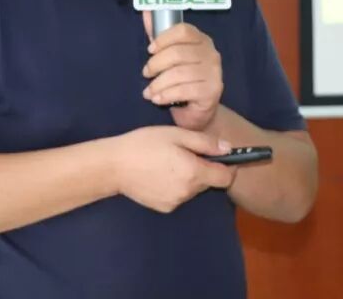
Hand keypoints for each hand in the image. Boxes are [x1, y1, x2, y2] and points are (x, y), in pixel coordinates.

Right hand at [111, 126, 236, 212]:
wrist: (114, 166)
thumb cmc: (144, 144)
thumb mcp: (176, 135)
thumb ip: (205, 143)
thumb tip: (228, 148)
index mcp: (193, 172)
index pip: (225, 178)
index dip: (228, 167)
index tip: (221, 158)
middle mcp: (187, 192)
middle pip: (208, 182)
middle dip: (203, 169)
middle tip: (184, 153)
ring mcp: (175, 202)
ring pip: (193, 189)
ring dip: (189, 177)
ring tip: (168, 163)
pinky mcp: (164, 208)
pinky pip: (179, 196)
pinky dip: (176, 186)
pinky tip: (159, 175)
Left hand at [141, 12, 222, 131]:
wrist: (198, 112)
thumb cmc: (181, 80)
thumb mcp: (169, 56)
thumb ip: (159, 36)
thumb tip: (146, 10)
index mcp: (201, 40)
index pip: (184, 31)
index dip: (164, 39)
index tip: (150, 50)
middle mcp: (211, 54)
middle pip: (178, 52)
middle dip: (156, 64)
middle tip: (146, 74)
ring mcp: (214, 73)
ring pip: (180, 73)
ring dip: (158, 84)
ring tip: (148, 92)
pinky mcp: (212, 91)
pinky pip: (185, 90)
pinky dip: (166, 95)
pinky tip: (158, 99)